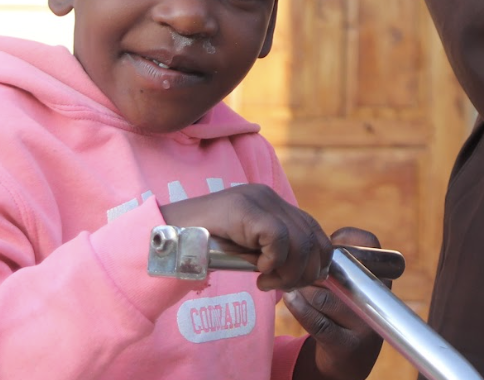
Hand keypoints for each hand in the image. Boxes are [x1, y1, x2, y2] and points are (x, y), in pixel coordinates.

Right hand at [160, 187, 331, 290]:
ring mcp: (259, 200)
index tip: (299, 281)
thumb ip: (271, 252)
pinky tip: (258, 272)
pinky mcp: (247, 209)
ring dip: (288, 271)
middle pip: (313, 237)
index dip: (316, 259)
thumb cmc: (202, 247)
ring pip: (300, 241)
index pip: (314, 229)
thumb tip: (303, 275)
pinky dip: (274, 261)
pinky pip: (278, 238)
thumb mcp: (245, 249)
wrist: (167, 235)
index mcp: (271, 203)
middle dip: (304, 271)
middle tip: (281, 286)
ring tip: (266, 282)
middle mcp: (269, 197)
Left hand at [289, 228, 391, 379]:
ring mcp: (363, 324)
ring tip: (290, 285)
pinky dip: (299, 308)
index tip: (329, 242)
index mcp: (380, 276)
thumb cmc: (344, 309)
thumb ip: (340, 261)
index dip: (347, 239)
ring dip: (301, 289)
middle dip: (315, 268)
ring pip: (324, 297)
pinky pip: (317, 322)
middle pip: (340, 271)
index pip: (371, 244)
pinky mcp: (346, 345)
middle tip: (297, 266)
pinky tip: (290, 299)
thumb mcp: (351, 283)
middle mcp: (376, 299)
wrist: (350, 359)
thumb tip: (310, 236)